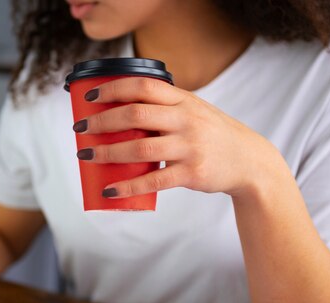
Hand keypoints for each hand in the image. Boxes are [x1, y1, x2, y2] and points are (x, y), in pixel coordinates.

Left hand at [73, 77, 283, 198]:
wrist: (249, 161)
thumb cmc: (213, 134)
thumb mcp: (194, 111)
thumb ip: (165, 108)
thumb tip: (120, 112)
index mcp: (183, 100)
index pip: (143, 86)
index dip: (113, 89)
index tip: (91, 97)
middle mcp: (186, 119)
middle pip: (135, 115)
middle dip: (101, 121)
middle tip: (80, 129)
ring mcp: (190, 146)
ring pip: (140, 148)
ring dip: (107, 152)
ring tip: (86, 156)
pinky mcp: (192, 173)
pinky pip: (153, 181)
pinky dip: (128, 186)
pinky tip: (110, 190)